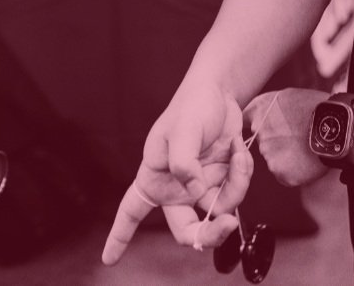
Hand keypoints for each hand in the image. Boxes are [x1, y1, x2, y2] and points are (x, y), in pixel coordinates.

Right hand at [102, 83, 253, 264]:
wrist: (219, 94)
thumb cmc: (191, 108)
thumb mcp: (182, 130)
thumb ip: (184, 163)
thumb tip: (195, 192)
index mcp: (154, 178)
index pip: (131, 211)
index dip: (119, 236)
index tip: (110, 259)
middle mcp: (175, 189)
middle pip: (187, 230)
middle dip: (210, 233)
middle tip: (228, 224)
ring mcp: (200, 188)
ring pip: (220, 210)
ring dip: (236, 185)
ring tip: (237, 154)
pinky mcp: (222, 181)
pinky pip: (236, 192)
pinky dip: (243, 172)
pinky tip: (239, 150)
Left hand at [246, 88, 331, 187]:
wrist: (337, 126)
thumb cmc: (317, 107)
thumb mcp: (287, 96)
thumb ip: (270, 109)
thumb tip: (263, 117)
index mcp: (258, 109)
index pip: (244, 121)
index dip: (255, 126)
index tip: (265, 129)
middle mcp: (258, 131)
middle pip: (261, 142)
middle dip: (275, 142)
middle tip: (296, 137)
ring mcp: (268, 154)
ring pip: (273, 159)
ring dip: (285, 156)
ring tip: (305, 147)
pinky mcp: (280, 172)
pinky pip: (284, 174)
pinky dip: (294, 171)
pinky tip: (307, 160)